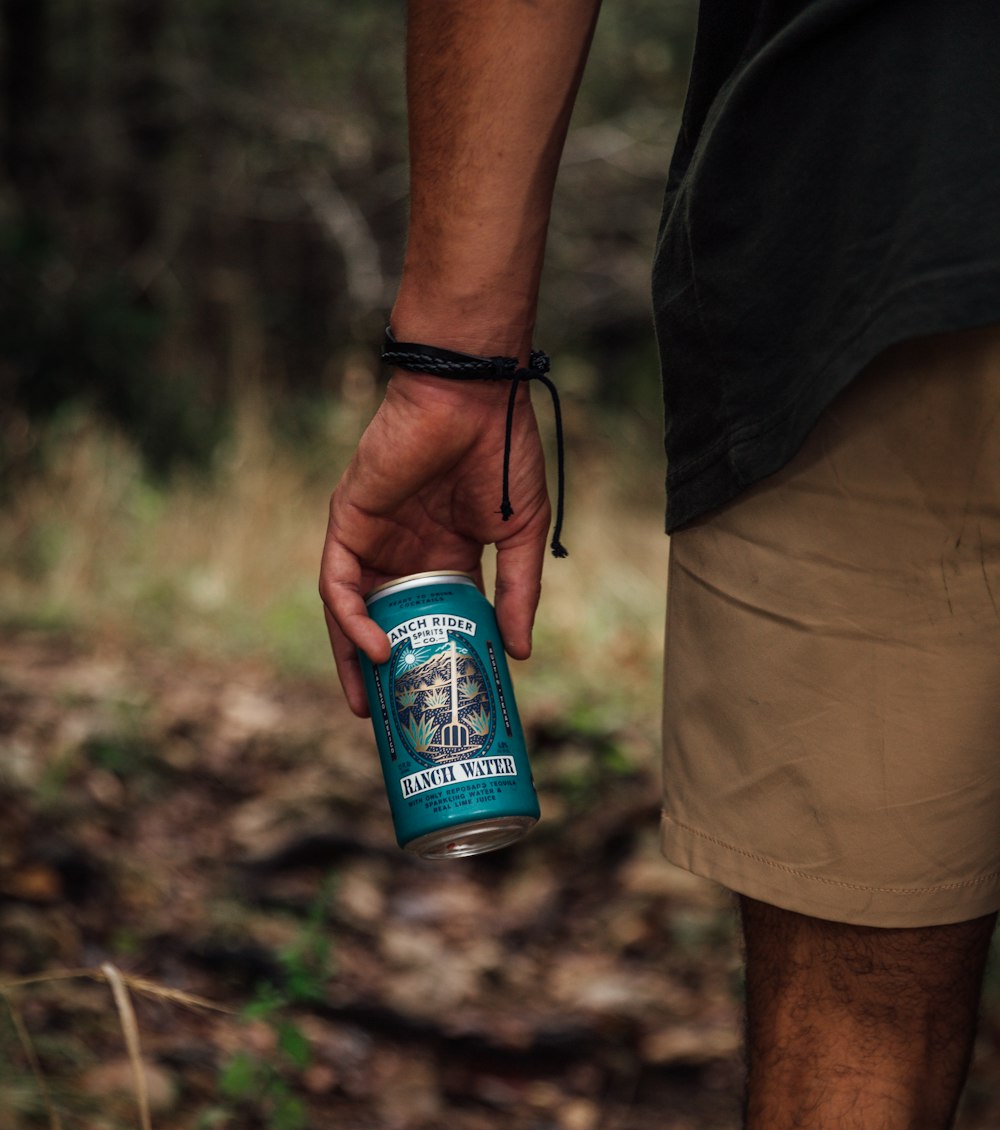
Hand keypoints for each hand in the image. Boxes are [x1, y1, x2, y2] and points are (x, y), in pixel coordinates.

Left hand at [320, 370, 550, 715]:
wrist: (473, 394)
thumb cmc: (501, 451)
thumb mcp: (519, 537)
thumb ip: (516, 594)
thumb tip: (518, 656)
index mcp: (442, 555)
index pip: (428, 619)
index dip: (429, 660)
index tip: (439, 703)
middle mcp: (401, 551)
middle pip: (382, 623)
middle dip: (380, 675)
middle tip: (390, 723)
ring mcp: (372, 538)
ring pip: (350, 612)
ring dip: (353, 661)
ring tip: (368, 707)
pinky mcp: (347, 522)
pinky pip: (339, 584)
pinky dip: (351, 621)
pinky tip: (375, 650)